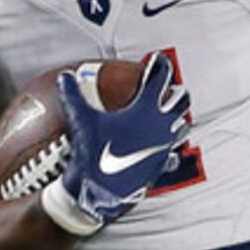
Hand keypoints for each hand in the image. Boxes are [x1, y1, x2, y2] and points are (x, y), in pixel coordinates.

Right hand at [39, 53, 191, 238]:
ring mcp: (164, 146)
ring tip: (169, 117)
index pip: (161, 77)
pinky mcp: (162, 165)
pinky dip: (170, 152)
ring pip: (183, 127)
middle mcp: (160, 125)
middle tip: (168, 88)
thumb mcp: (81, 120)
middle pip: (182, 100)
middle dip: (177, 92)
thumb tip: (65, 76)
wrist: (98, 190)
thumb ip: (73, 95)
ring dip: (177, 120)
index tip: (157, 59)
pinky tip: (165, 153)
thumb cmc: (93, 153)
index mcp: (145, 109)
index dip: (160, 64)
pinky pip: (173, 156)